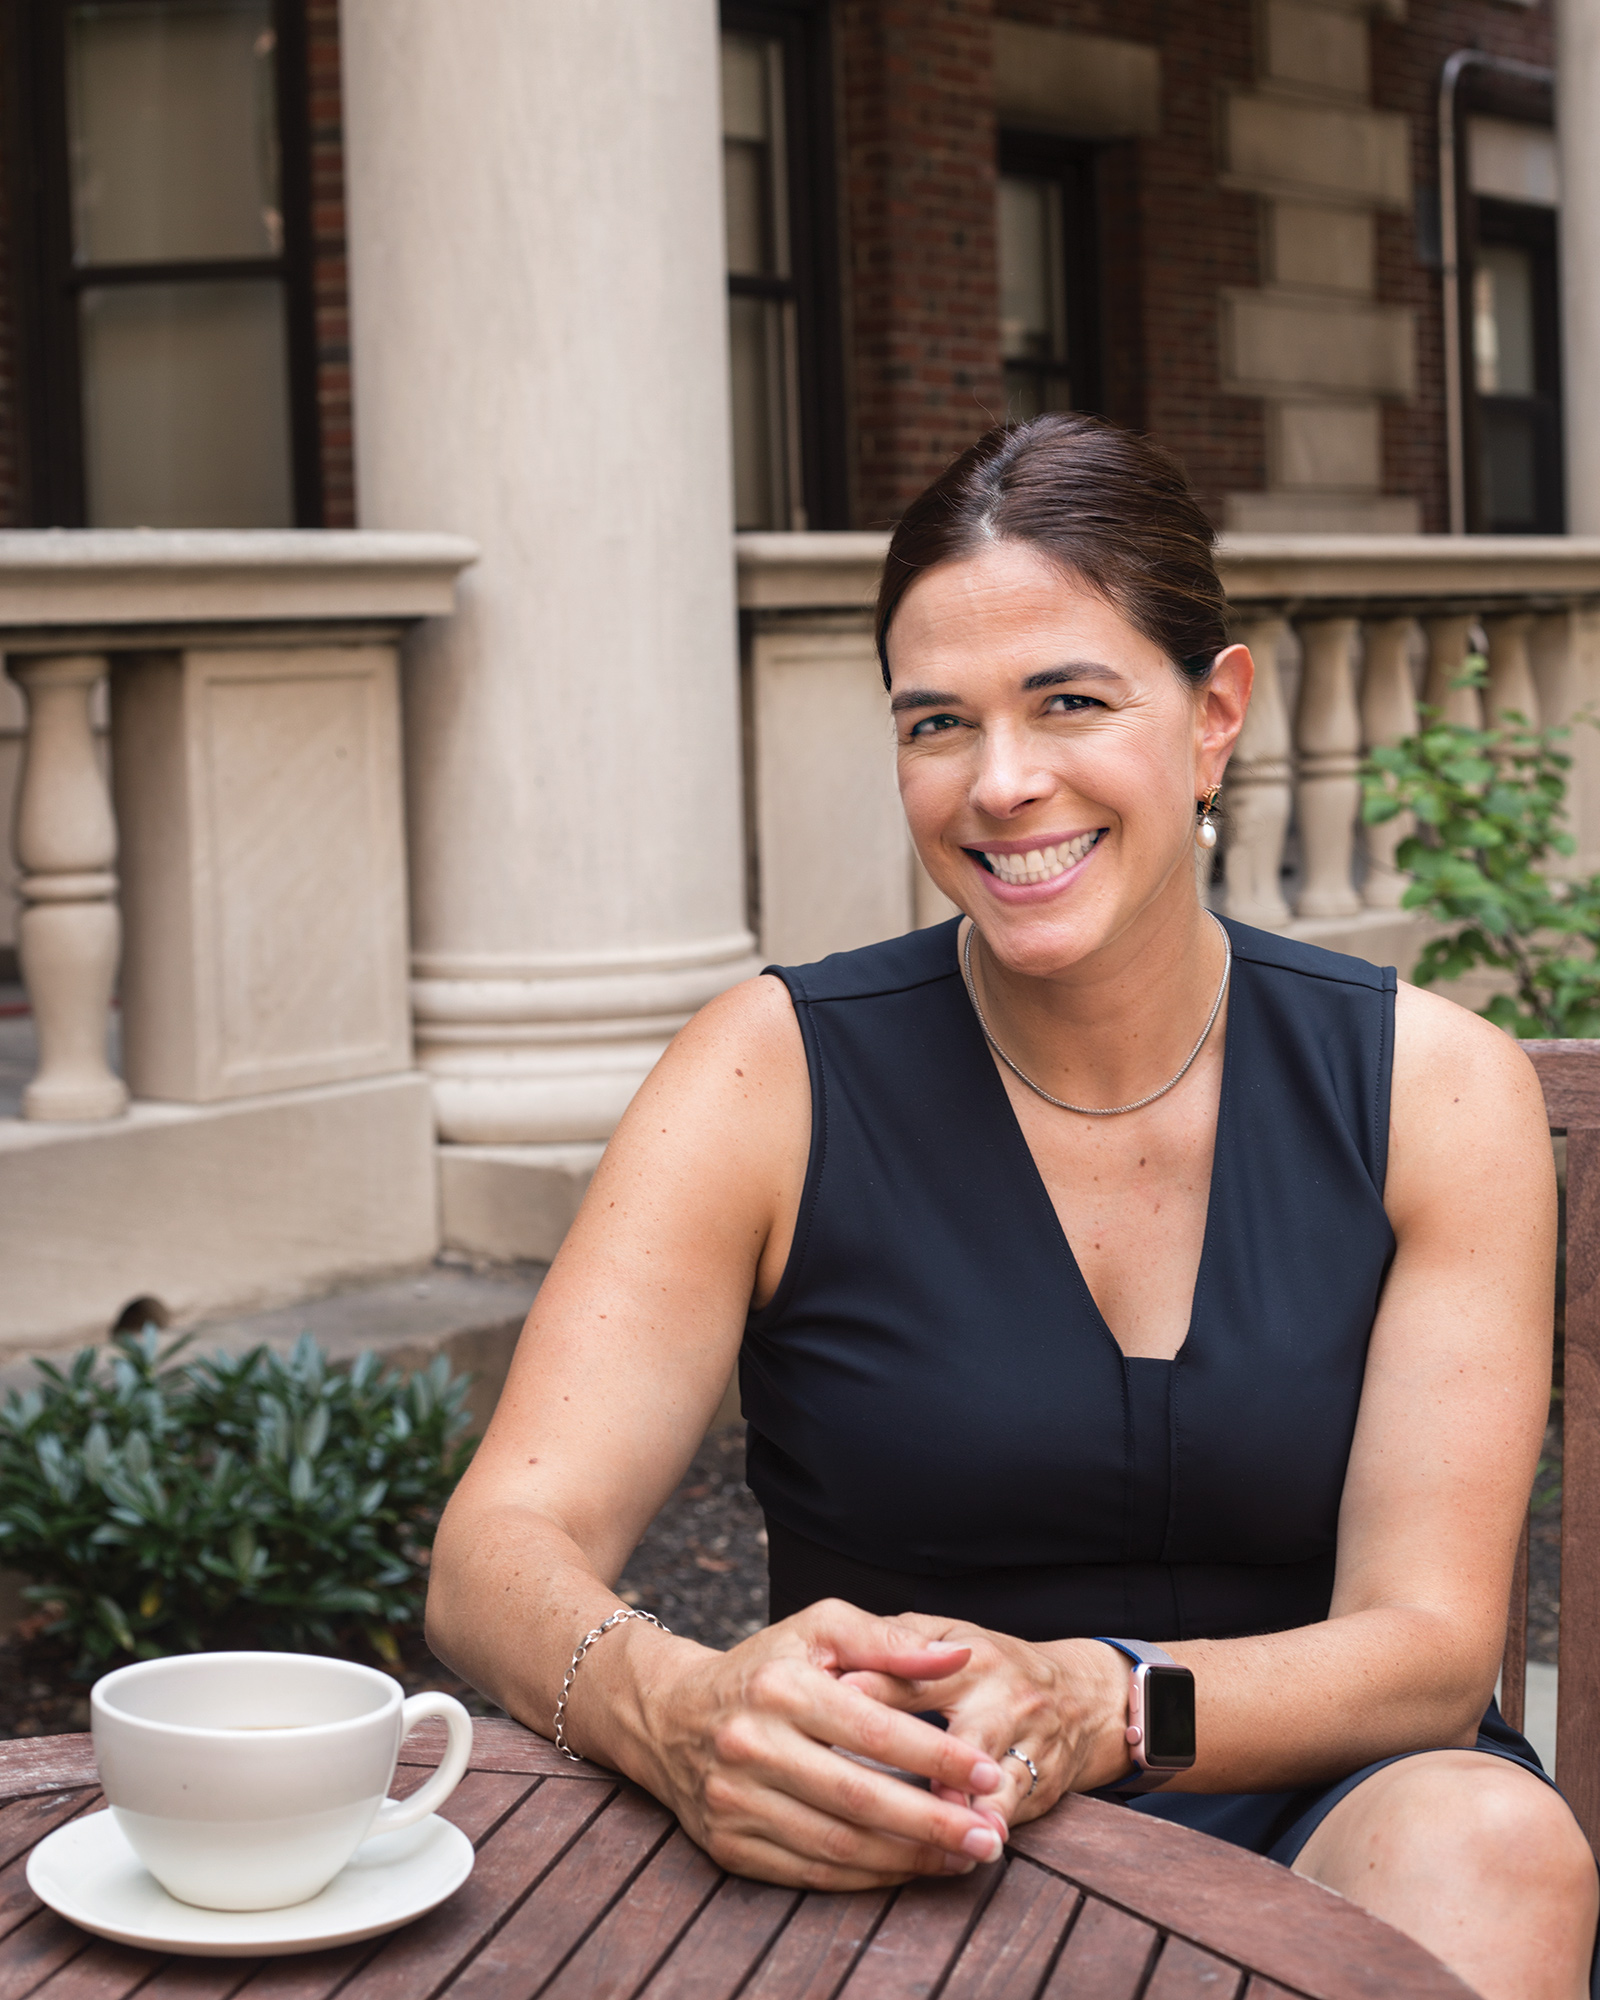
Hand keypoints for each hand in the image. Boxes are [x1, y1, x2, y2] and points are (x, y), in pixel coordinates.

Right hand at [599, 1598, 1013, 1890]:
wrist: (671, 1716)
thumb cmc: (765, 1667)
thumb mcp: (819, 1630)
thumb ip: (889, 1641)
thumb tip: (957, 1655)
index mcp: (780, 1687)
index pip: (873, 1730)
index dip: (936, 1756)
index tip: (987, 1774)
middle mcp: (751, 1746)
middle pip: (858, 1798)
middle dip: (932, 1822)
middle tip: (989, 1838)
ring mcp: (735, 1801)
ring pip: (837, 1844)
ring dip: (907, 1859)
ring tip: (962, 1857)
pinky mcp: (729, 1845)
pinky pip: (809, 1872)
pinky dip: (865, 1877)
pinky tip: (907, 1868)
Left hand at [838, 1616, 1129, 1841]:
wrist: (1083, 1698)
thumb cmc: (995, 1666)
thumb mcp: (952, 1633)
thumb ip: (899, 1643)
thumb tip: (840, 1662)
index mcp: (971, 1659)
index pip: (916, 1674)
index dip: (875, 1688)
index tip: (835, 1702)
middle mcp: (1004, 1701)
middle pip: (962, 1736)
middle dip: (927, 1759)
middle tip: (877, 1782)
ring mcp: (1030, 1747)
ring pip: (997, 1782)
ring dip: (966, 1809)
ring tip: (940, 1830)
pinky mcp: (1044, 1787)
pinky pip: (1014, 1813)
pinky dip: (987, 1831)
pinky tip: (966, 1853)